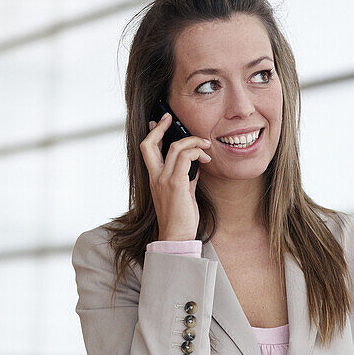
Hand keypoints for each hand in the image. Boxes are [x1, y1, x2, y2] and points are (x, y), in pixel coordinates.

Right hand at [141, 112, 208, 240]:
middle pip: (149, 144)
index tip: (161, 122)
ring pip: (174, 148)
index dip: (153, 133)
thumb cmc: (180, 217)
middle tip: (171, 119)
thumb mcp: (183, 192)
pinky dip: (197, 153)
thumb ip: (186, 176)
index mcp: (154, 178)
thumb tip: (196, 164)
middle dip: (161, 128)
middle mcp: (156, 177)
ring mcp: (164, 180)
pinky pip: (185, 158)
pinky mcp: (176, 184)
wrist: (176, 236)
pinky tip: (206, 159)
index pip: (147, 150)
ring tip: (205, 145)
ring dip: (192, 142)